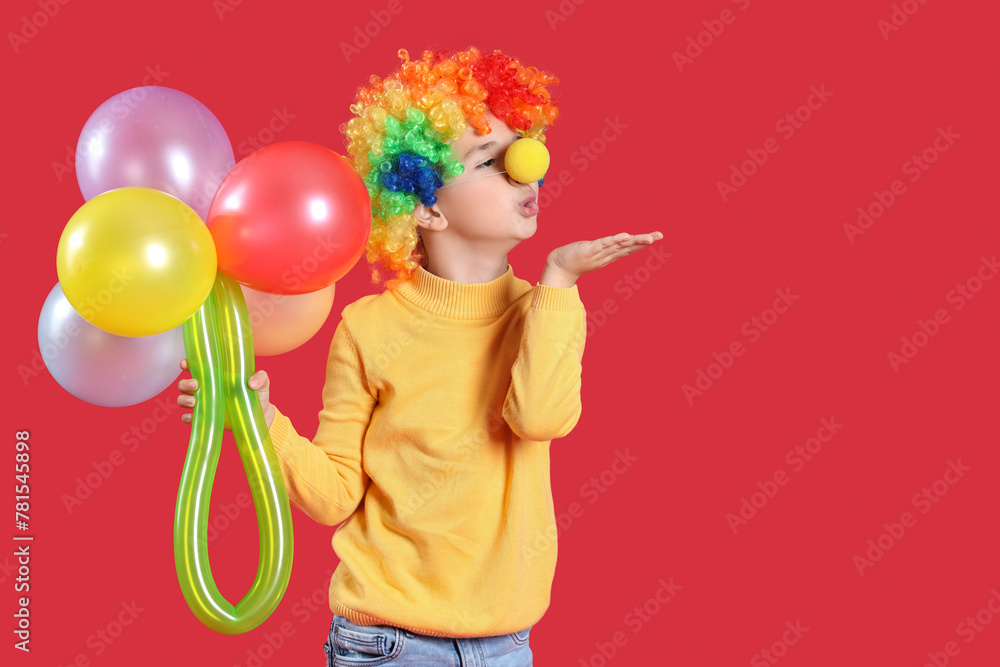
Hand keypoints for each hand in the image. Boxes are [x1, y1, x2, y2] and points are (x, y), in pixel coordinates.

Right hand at [176, 359, 275, 428]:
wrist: (260, 417)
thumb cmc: (258, 395)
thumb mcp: (262, 383)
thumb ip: (260, 377)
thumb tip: (251, 383)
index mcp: (216, 376)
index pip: (196, 367)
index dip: (187, 364)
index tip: (185, 364)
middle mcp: (206, 389)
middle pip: (184, 384)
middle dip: (185, 383)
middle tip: (195, 385)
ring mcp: (204, 404)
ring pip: (182, 400)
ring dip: (184, 400)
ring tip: (194, 402)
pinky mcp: (205, 418)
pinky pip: (188, 418)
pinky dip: (187, 418)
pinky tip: (193, 417)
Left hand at [541, 231, 663, 286]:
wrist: (558, 268)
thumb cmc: (574, 259)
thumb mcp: (591, 252)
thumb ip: (601, 248)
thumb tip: (609, 244)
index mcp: (608, 255)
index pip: (628, 247)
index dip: (642, 243)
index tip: (656, 237)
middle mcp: (606, 255)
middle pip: (628, 247)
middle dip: (644, 241)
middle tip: (660, 236)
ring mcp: (599, 253)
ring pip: (620, 246)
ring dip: (635, 241)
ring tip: (649, 238)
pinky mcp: (589, 250)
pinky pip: (604, 244)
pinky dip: (615, 240)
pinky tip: (625, 236)